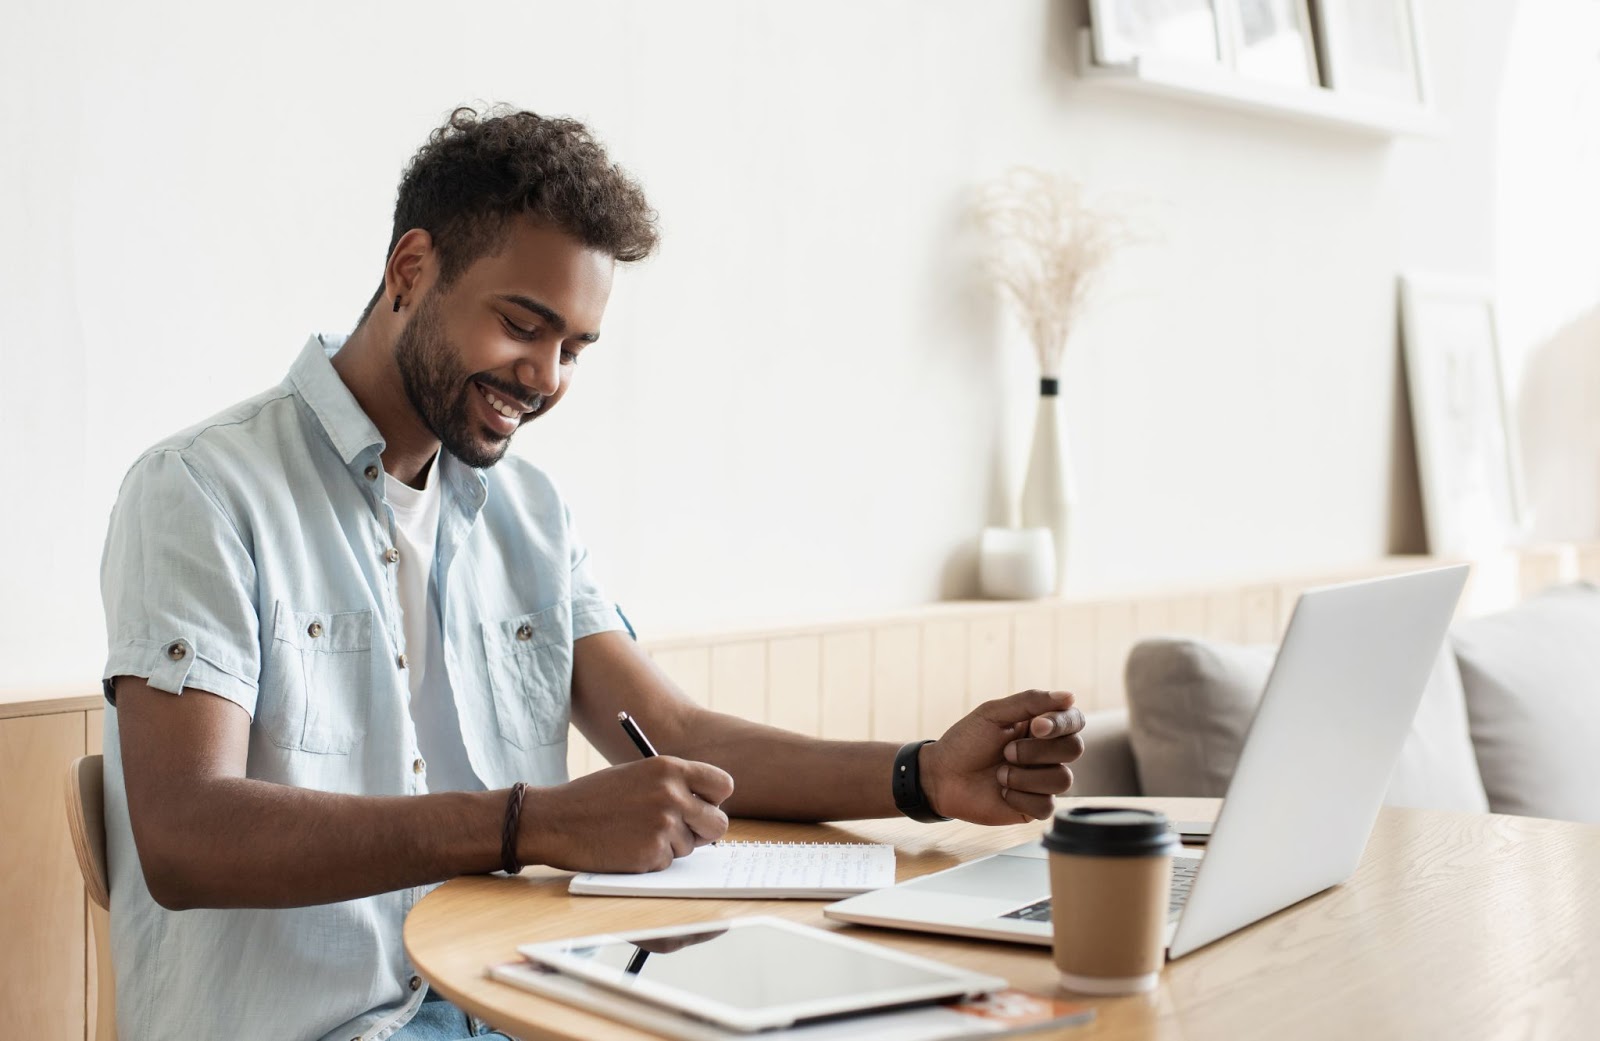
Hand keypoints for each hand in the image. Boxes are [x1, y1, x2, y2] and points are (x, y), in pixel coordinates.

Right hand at [518, 756, 734, 872]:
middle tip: (683, 831)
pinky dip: (652, 860)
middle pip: (719, 823)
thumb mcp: (638, 775)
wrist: (556, 820)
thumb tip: (707, 807)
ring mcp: (663, 826)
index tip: (703, 805)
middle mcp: (672, 795)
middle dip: (704, 832)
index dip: (714, 799)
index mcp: (670, 768)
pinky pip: (668, 863)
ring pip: (692, 847)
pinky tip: (627, 847)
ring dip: (671, 846)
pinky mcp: (652, 854)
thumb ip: (673, 785)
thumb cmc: (595, 797)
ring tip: (637, 833)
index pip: (723, 785)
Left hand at [919, 689, 1083, 824]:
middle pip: (1074, 749)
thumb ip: (1030, 702)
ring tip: (999, 774)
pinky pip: (1047, 805)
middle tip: (1007, 752)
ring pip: (1063, 780)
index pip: (1074, 720)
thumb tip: (1069, 696)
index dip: (1062, 724)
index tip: (1035, 726)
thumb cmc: (966, 742)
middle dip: (1037, 751)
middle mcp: (1048, 753)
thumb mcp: (993, 713)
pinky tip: (1001, 793)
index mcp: (1041, 727)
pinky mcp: (1035, 807)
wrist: (941, 776)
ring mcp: (1043, 781)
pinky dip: (1020, 797)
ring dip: (1025, 776)